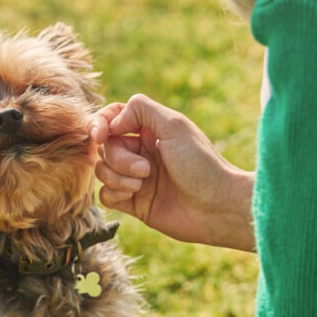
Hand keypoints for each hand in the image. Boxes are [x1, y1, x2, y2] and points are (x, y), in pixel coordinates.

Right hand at [90, 95, 255, 250]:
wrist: (216, 207)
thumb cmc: (201, 164)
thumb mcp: (174, 125)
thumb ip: (140, 110)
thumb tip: (112, 123)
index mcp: (149, 131)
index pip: (112, 119)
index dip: (99, 124)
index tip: (101, 134)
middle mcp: (140, 152)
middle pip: (104, 147)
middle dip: (118, 157)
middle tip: (146, 169)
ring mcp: (135, 178)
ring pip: (102, 170)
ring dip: (118, 176)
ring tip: (144, 183)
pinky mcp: (133, 204)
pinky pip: (105, 195)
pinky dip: (115, 193)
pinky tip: (134, 195)